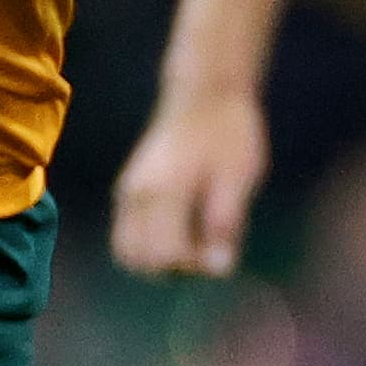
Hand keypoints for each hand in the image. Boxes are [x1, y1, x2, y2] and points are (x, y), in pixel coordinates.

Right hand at [111, 91, 270, 277]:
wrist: (206, 95)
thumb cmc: (228, 133)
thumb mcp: (238, 176)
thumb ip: (225, 222)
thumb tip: (219, 269)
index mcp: (165, 191)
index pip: (166, 255)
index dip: (195, 266)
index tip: (220, 250)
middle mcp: (138, 194)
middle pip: (140, 260)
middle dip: (174, 269)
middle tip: (205, 249)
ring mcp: (129, 192)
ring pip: (127, 251)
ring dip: (158, 260)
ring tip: (192, 242)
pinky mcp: (129, 190)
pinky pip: (127, 235)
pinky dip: (150, 245)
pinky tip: (181, 229)